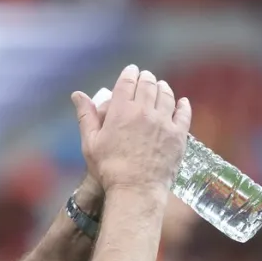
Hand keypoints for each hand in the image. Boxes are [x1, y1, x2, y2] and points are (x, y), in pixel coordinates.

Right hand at [71, 65, 191, 193]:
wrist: (135, 189)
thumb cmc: (109, 168)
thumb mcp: (90, 142)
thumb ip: (86, 116)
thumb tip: (77, 95)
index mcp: (121, 110)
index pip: (127, 82)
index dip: (130, 73)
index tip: (132, 71)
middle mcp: (144, 111)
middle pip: (148, 85)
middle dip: (146, 78)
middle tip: (145, 77)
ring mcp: (164, 122)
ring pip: (166, 95)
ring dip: (163, 88)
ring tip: (161, 87)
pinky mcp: (178, 135)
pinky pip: (183, 114)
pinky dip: (182, 105)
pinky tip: (182, 102)